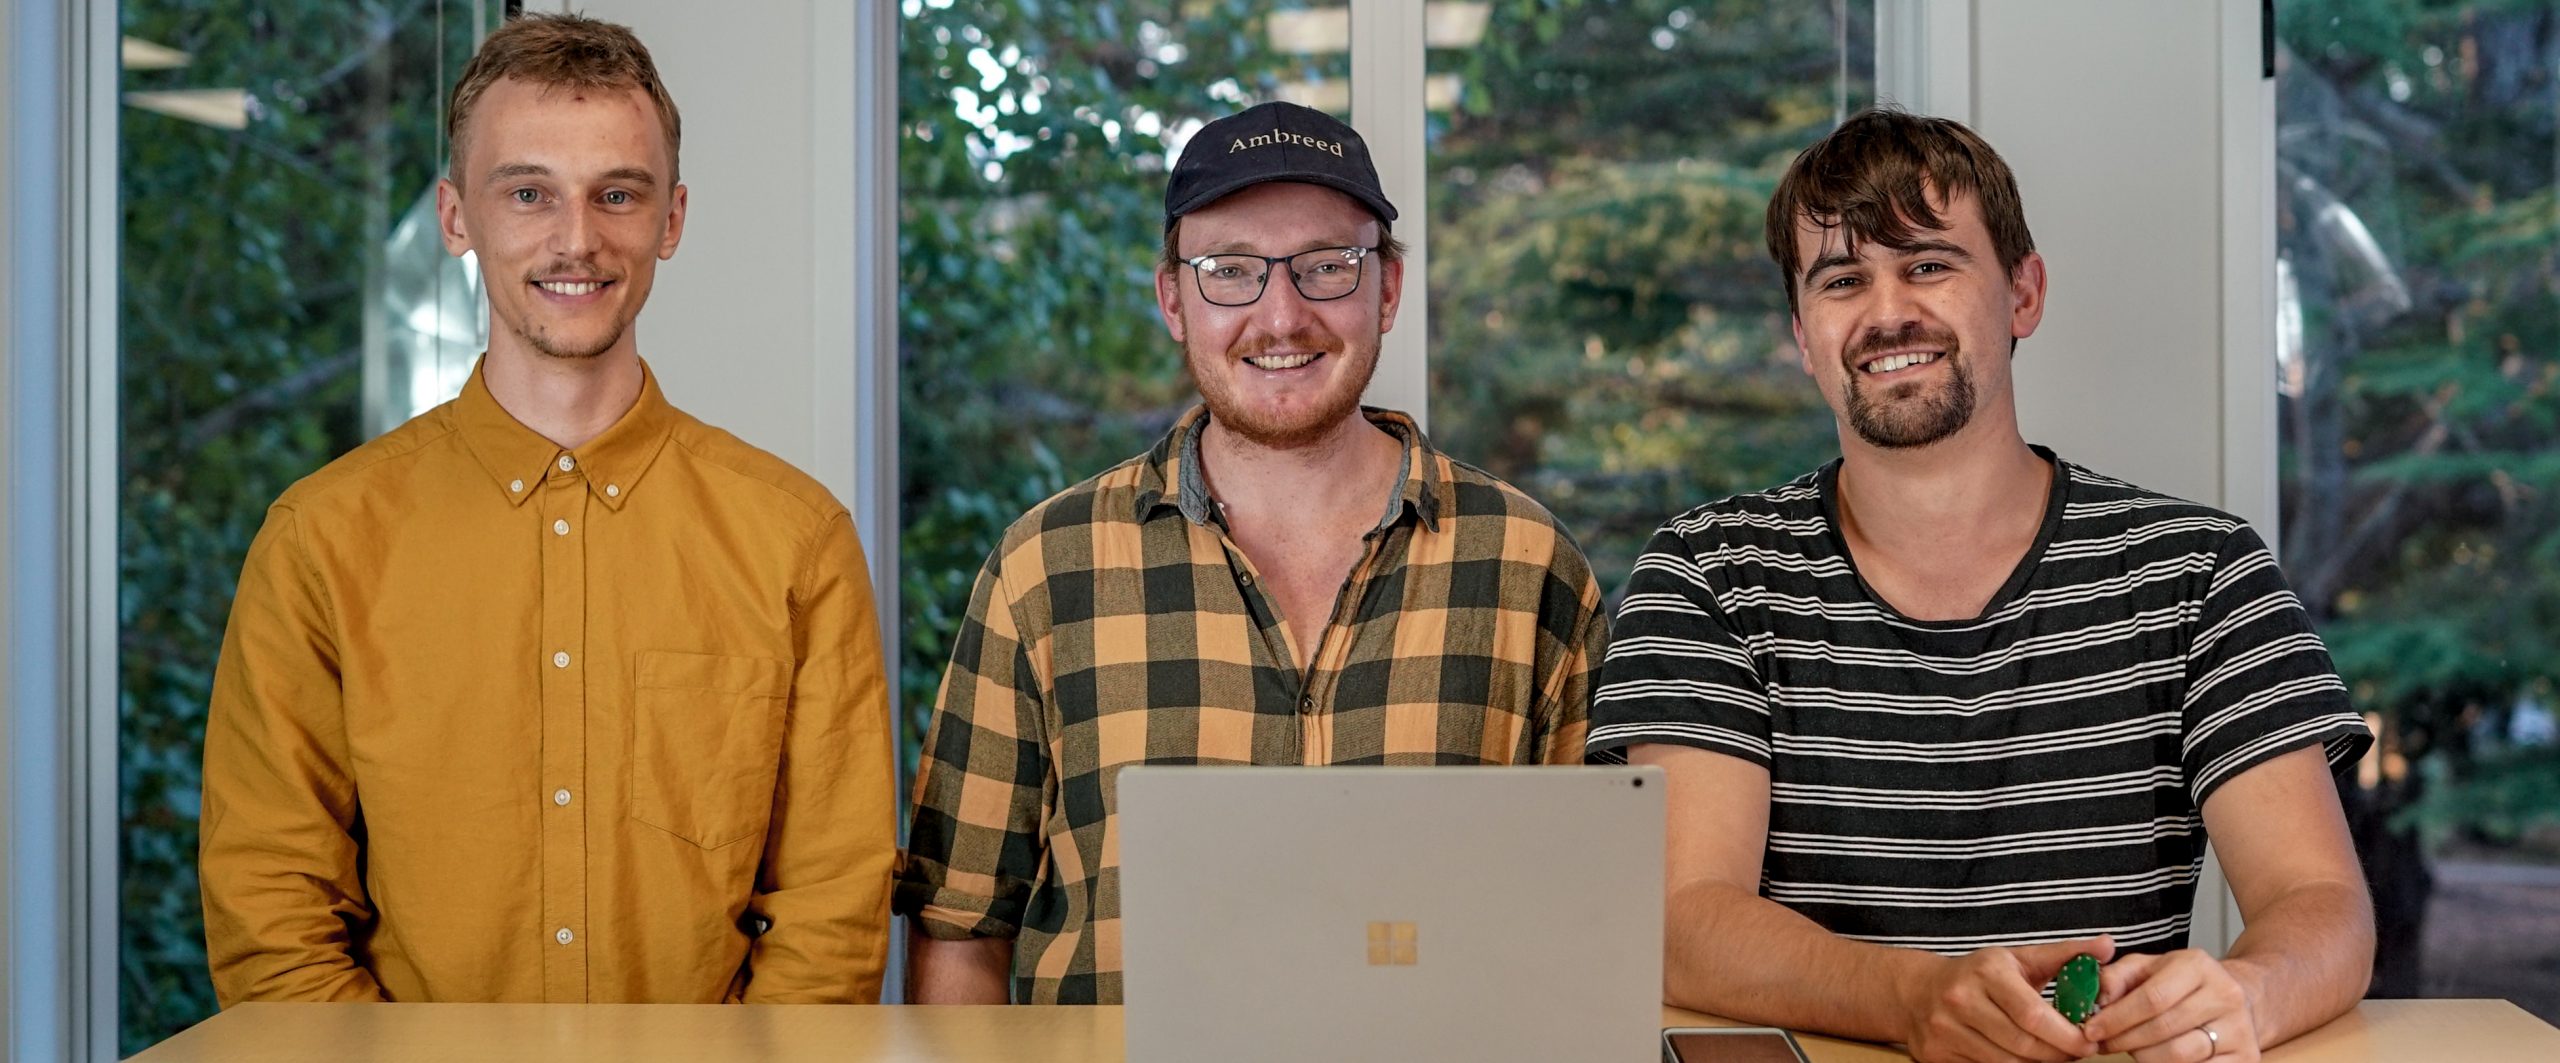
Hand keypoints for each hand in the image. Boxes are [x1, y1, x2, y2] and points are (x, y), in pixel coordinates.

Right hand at [1896, 936, 2115, 1062]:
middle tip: (2077, 1053)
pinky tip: (2023, 1059)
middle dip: (2058, 1055)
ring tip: (2052, 1054)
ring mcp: (1945, 1029)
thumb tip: (2109, 946)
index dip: (2066, 1035)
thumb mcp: (2019, 959)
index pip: (2033, 1014)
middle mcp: (1961, 999)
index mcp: (1986, 971)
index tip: (2089, 1042)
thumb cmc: (1980, 975)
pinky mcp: (1936, 1053)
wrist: (1916, 991)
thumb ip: (2065, 955)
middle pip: (2022, 1045)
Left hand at [2082, 949, 2260, 1061]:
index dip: (2117, 1017)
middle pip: (2163, 1029)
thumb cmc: (2180, 984)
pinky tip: (2155, 1059)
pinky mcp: (2246, 1057)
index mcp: (2198, 966)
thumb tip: (2096, 995)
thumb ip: (2116, 977)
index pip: (2152, 998)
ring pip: (2180, 1056)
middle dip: (2124, 1039)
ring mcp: (2240, 1028)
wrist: (2232, 998)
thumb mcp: (2147, 968)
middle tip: (2102, 1043)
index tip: (2092, 1029)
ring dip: (2144, 1057)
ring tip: (2130, 1049)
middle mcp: (2225, 995)